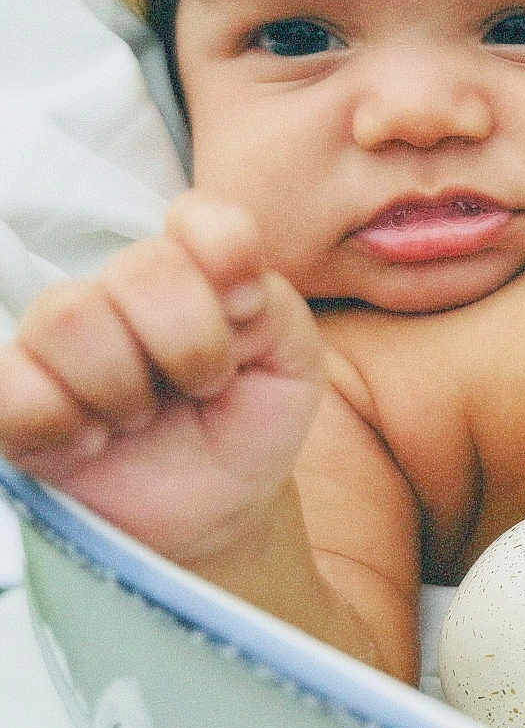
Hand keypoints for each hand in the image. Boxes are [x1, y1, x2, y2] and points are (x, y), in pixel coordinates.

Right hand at [0, 194, 322, 566]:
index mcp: (198, 270)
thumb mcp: (293, 369)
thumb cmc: (249, 425)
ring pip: (68, 315)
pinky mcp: (15, 394)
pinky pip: (11, 385)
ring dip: (124, 386)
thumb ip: (277, 312)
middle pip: (140, 266)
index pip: (202, 218)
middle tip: (202, 387)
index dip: (226, 253)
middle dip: (189, 342)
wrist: (211, 509)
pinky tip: (92, 442)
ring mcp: (60, 339)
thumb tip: (232, 291)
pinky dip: (62, 423)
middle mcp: (123, 290)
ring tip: (142, 418)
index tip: (246, 310)